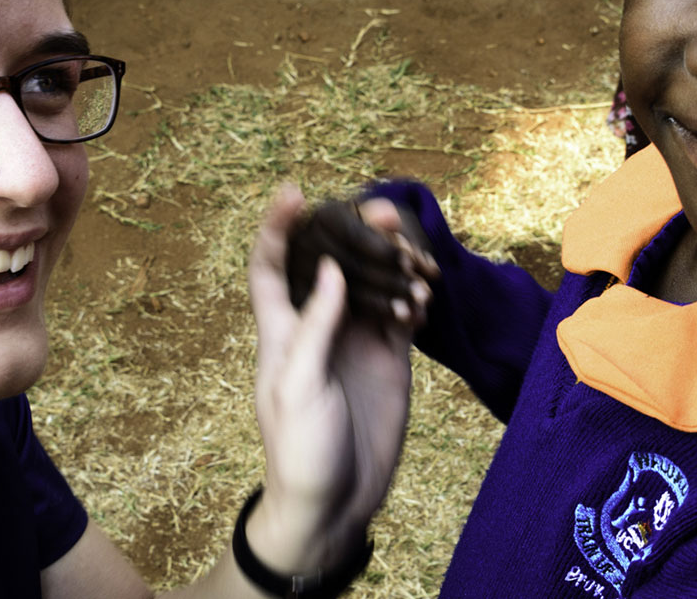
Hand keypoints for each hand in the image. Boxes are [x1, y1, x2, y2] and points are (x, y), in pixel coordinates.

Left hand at [245, 186, 420, 571]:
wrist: (334, 505)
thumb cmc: (300, 452)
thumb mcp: (299, 388)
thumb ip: (315, 327)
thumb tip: (331, 269)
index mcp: (281, 330)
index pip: (271, 266)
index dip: (276, 227)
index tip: (294, 192)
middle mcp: (318, 326)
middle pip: (332, 261)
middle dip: (354, 233)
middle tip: (383, 215)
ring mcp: (356, 340)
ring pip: (373, 281)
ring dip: (393, 262)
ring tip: (415, 259)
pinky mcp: (390, 359)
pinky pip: (402, 312)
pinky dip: (414, 296)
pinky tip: (425, 294)